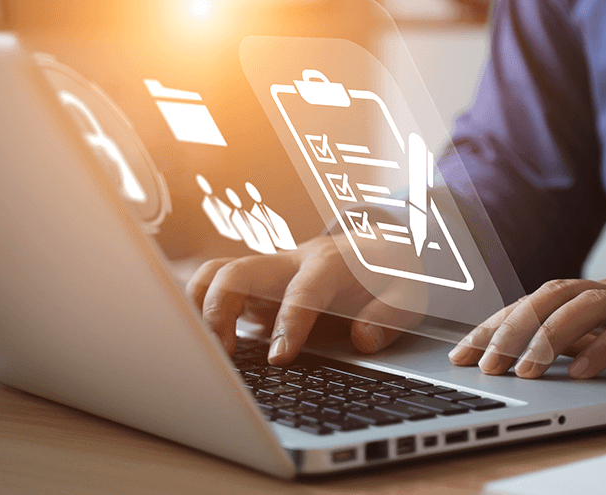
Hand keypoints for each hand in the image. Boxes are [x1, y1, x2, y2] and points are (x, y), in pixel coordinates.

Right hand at [186, 235, 425, 364]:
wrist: (378, 247)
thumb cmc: (389, 272)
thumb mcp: (407, 293)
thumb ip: (388, 315)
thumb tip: (363, 339)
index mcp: (330, 263)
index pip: (303, 291)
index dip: (289, 323)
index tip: (278, 358)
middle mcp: (291, 262)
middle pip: (240, 271)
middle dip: (219, 309)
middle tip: (222, 355)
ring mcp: (269, 272)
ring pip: (217, 273)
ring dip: (200, 307)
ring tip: (205, 350)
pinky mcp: (256, 286)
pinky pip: (216, 287)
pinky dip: (198, 309)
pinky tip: (199, 342)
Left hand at [447, 276, 605, 388]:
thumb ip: (593, 340)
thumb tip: (547, 359)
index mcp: (602, 295)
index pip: (537, 301)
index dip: (498, 323)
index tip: (465, 351)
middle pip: (549, 299)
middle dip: (509, 330)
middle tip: (479, 364)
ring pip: (583, 309)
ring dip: (547, 339)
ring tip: (523, 372)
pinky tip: (584, 372)